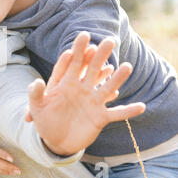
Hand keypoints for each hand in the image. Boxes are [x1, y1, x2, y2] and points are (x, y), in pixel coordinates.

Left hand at [25, 31, 145, 155]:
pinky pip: (116, 113)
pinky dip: (128, 111)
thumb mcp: (37, 107)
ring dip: (117, 79)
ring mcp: (92, 103)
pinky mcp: (99, 117)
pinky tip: (141, 107)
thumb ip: (35, 94)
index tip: (83, 37)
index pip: (71, 64)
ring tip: (127, 66)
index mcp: (65, 84)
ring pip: (107, 88)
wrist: (56, 140)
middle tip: (109, 40)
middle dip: (100, 56)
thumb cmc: (45, 121)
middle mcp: (81, 90)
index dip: (77, 51)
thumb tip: (37, 82)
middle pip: (91, 69)